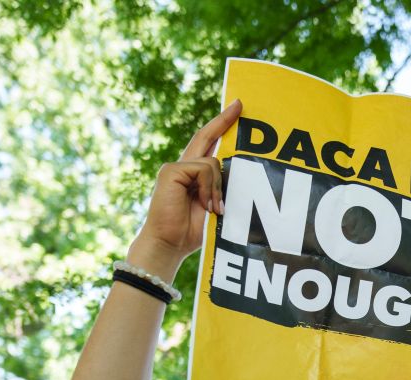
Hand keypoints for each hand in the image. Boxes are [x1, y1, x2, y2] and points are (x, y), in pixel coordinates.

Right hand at [126, 99, 242, 278]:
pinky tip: (206, 205)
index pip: (208, 144)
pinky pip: (204, 169)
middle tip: (241, 104)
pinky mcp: (171, 171)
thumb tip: (238, 172)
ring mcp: (175, 168)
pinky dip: (210, 188)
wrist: (169, 244)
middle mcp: (183, 167)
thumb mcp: (215, 206)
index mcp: (193, 175)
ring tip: (214, 209)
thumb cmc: (191, 232)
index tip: (236, 108)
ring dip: (219, 187)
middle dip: (224, 120)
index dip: (221, 125)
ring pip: (213, 162)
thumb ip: (222, 188)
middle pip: (206, 136)